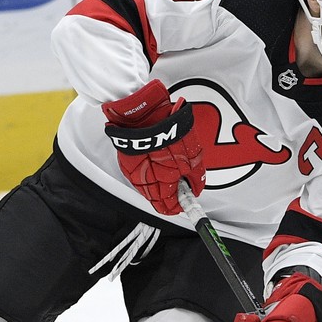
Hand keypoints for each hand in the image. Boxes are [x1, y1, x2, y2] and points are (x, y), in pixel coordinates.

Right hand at [103, 79, 205, 215]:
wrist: (145, 113)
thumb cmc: (167, 132)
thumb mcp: (193, 159)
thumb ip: (195, 179)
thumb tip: (196, 188)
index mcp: (159, 185)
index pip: (168, 208)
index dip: (179, 205)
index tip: (185, 201)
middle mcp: (142, 182)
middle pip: (157, 198)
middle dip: (170, 191)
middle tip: (180, 179)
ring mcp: (132, 171)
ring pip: (148, 185)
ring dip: (159, 179)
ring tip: (169, 163)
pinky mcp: (126, 161)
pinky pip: (139, 172)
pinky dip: (149, 168)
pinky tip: (157, 156)